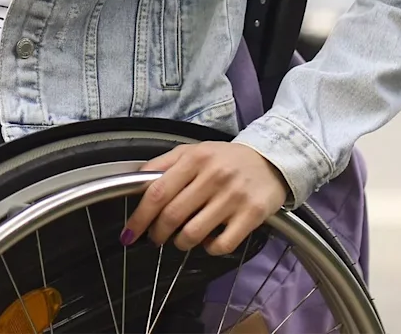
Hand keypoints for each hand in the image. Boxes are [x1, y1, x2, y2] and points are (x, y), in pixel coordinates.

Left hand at [121, 142, 287, 255]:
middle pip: (172, 215)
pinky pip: (221, 245)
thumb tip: (136, 181)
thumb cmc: (226, 159)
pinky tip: (208, 240)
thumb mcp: (193, 151)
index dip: (139, 217)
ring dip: (180, 243)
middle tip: (155, 238)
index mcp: (194, 158)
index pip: (157, 192)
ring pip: (193, 233)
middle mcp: (213, 176)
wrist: (271, 161)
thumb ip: (164, 164)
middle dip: (157, 233)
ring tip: (181, 239)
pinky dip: (209, 248)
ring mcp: (233, 197)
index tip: (129, 233)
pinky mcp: (252, 215)